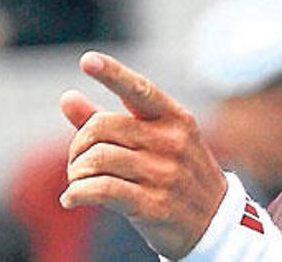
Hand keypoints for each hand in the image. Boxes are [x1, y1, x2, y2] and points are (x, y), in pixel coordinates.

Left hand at [60, 52, 226, 259]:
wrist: (214, 222)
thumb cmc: (177, 174)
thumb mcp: (155, 141)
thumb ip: (109, 120)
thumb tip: (67, 97)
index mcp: (175, 118)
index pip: (140, 90)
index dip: (112, 73)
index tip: (87, 60)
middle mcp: (171, 142)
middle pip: (102, 127)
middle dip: (79, 145)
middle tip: (77, 161)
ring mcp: (164, 174)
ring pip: (98, 159)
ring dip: (76, 172)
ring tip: (77, 182)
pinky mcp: (154, 204)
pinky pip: (101, 190)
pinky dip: (78, 194)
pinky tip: (71, 199)